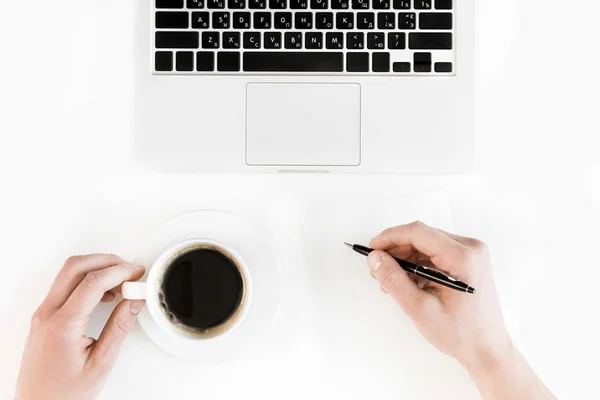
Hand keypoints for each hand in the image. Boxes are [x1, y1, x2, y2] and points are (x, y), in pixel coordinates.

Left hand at [16, 255, 145, 399]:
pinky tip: (104, 294)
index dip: (120, 271)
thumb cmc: (64, 394)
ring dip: (96, 269)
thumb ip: (119, 328)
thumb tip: (134, 301)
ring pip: (68, 273)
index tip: (137, 273)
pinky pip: (64, 286)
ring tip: (121, 283)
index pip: (93, 282)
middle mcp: (47, 314)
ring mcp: (42, 314)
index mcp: (62, 326)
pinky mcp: (44, 317)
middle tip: (130, 270)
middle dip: (107, 261)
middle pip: (76, 267)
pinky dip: (87, 281)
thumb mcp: (100, 363)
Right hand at [368, 222, 555, 399]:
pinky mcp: (468, 261)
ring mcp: (471, 254)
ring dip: (406, 258)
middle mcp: (471, 249)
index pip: (419, 233)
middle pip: (422, 237)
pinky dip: (418, 264)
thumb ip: (394, 280)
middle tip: (378, 268)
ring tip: (390, 280)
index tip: (372, 248)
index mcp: (463, 258)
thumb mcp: (420, 308)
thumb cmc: (462, 334)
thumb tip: (375, 258)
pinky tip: (407, 282)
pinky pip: (436, 253)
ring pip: (427, 244)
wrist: (487, 349)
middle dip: (396, 250)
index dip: (390, 237)